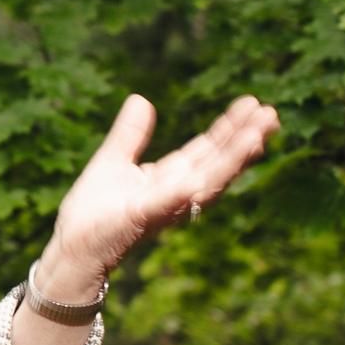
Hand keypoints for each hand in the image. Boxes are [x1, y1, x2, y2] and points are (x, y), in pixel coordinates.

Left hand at [41, 93, 280, 293]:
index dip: (231, 128)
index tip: (253, 104)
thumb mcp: (112, 160)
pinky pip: (169, 203)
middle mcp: (176, 194)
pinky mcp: (142, 217)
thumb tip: (141, 98)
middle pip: (219, 164)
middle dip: (245, 140)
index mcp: (170, 177)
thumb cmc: (92, 211)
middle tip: (271, 114)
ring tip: (257, 137)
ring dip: (233, 161)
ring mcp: (163, 207)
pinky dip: (186, 191)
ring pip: (207, 182)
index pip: (209, 149)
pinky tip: (200, 177)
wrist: (72, 246)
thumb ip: (129, 134)